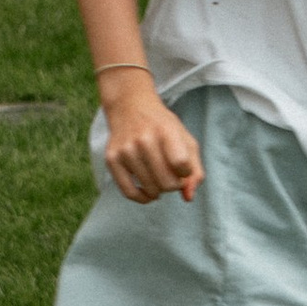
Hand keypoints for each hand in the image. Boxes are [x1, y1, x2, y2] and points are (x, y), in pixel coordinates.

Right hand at [101, 75, 203, 201]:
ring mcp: (126, 150)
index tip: (182, 167)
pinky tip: (147, 192)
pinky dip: (142, 198)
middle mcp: (144, 140)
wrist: (130, 107)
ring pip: (150, 189)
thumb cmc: (162, 127)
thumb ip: (195, 170)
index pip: (182, 165)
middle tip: (171, 176)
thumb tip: (188, 197)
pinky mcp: (112, 159)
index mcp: (166, 131)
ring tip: (159, 178)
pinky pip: (129, 192)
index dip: (186, 172)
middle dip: (174, 185)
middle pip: (167, 183)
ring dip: (159, 190)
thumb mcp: (186, 140)